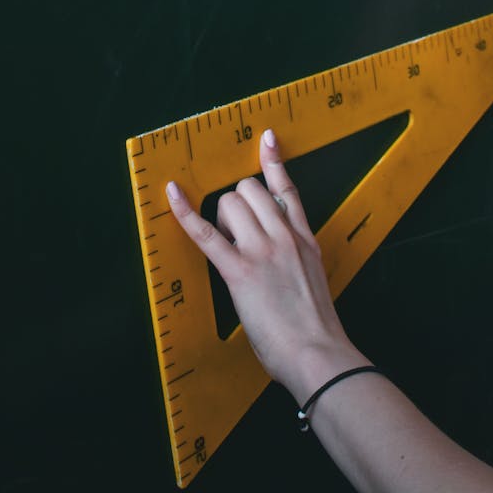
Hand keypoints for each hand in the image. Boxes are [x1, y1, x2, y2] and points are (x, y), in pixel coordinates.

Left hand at [166, 130, 366, 403]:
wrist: (320, 354)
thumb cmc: (316, 328)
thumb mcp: (314, 280)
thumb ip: (297, 258)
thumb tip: (278, 256)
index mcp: (304, 239)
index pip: (287, 189)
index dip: (273, 162)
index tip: (266, 139)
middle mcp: (284, 236)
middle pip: (250, 189)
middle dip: (235, 203)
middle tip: (233, 233)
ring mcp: (263, 250)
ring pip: (231, 202)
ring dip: (220, 216)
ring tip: (225, 244)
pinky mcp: (240, 270)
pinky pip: (206, 233)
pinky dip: (186, 211)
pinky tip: (173, 194)